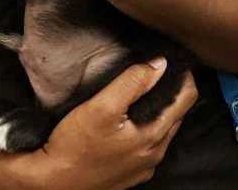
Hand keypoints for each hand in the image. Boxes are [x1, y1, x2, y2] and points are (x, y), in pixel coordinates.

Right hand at [15, 61, 197, 189]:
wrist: (50, 184)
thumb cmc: (73, 146)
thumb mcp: (102, 106)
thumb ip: (133, 82)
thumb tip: (160, 64)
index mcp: (154, 137)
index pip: (187, 99)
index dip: (183, 76)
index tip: (173, 61)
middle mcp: (154, 155)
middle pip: (177, 114)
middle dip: (171, 91)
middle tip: (157, 71)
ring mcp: (142, 167)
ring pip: (162, 130)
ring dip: (159, 109)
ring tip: (144, 91)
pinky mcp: (128, 174)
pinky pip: (147, 145)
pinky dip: (146, 127)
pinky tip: (130, 119)